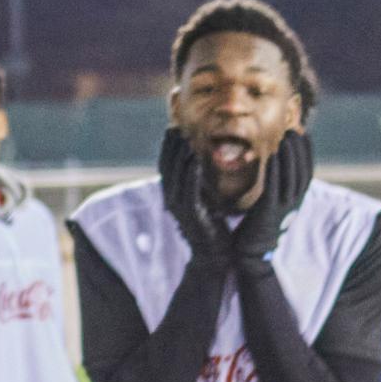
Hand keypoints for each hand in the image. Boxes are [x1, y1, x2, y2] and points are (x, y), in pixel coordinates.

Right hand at [159, 128, 230, 261]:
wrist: (215, 254)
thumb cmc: (212, 226)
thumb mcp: (203, 200)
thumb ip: (198, 183)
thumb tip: (201, 161)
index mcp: (173, 195)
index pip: (165, 165)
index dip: (167, 146)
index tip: (173, 127)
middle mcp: (171, 199)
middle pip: (166, 166)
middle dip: (170, 146)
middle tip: (176, 127)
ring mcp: (179, 207)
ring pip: (175, 175)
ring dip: (180, 155)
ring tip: (186, 137)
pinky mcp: (191, 214)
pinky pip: (189, 188)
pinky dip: (191, 172)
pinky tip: (196, 158)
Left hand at [234, 130, 312, 262]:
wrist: (252, 254)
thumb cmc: (258, 226)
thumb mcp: (272, 204)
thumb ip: (277, 187)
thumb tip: (276, 167)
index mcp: (295, 200)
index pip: (306, 172)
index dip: (307, 153)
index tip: (303, 133)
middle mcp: (293, 203)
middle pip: (301, 172)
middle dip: (299, 151)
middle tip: (294, 130)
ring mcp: (283, 208)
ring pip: (291, 178)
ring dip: (290, 157)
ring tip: (286, 138)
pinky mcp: (269, 212)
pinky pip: (274, 188)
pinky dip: (275, 170)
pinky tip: (273, 155)